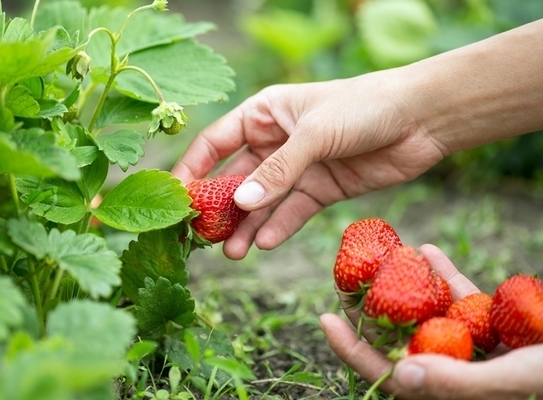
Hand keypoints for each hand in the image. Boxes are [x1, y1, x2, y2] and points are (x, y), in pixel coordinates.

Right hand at [172, 73, 446, 258]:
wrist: (421, 119)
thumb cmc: (363, 108)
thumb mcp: (314, 134)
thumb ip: (278, 170)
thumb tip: (240, 203)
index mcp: (264, 114)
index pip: (215, 143)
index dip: (193, 169)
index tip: (176, 198)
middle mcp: (275, 142)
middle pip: (236, 178)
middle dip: (220, 207)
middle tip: (203, 237)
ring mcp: (298, 168)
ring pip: (263, 201)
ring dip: (246, 226)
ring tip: (231, 253)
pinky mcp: (321, 190)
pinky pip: (292, 212)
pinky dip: (278, 227)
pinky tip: (263, 243)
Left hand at [320, 244, 542, 399]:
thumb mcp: (514, 379)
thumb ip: (457, 383)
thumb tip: (400, 376)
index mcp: (449, 391)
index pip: (388, 373)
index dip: (352, 349)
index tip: (323, 318)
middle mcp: (455, 368)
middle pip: (400, 337)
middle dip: (371, 307)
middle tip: (344, 276)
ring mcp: (475, 345)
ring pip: (428, 313)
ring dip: (406, 285)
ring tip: (383, 257)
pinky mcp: (496, 324)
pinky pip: (463, 298)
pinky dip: (447, 275)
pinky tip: (429, 250)